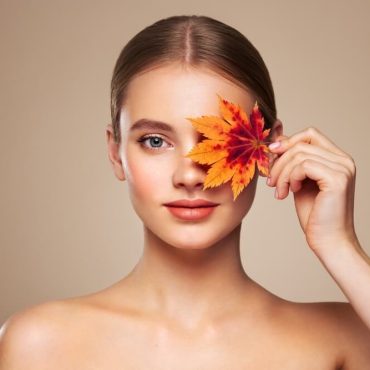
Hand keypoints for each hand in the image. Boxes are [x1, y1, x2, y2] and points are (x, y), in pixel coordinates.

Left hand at [266, 126, 357, 253]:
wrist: (328, 240)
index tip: (270, 157)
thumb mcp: (299, 181)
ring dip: (282, 173)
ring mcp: (342, 168)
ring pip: (299, 154)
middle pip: (301, 143)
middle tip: (270, 181)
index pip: (310, 135)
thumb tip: (278, 141)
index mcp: (336, 159)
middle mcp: (343, 160)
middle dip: (279, 161)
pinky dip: (290, 178)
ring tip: (279, 191)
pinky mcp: (337, 179)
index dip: (286, 142)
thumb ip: (293, 162)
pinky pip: (304, 165)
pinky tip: (290, 192)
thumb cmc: (314, 214)